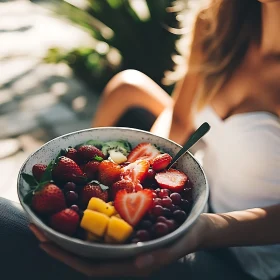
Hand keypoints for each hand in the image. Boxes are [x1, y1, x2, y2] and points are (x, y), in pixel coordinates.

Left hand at [29, 215, 207, 277]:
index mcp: (129, 263)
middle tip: (37, 226)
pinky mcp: (125, 229)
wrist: (196, 226)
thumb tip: (138, 263)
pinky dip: (86, 218)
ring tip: (50, 215)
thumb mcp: (177, 244)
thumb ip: (160, 255)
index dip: (67, 257)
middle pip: (83, 253)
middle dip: (58, 243)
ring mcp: (122, 242)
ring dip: (68, 229)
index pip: (91, 266)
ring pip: (90, 240)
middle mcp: (121, 254)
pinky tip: (78, 206)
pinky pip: (102, 227)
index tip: (45, 242)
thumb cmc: (188, 236)